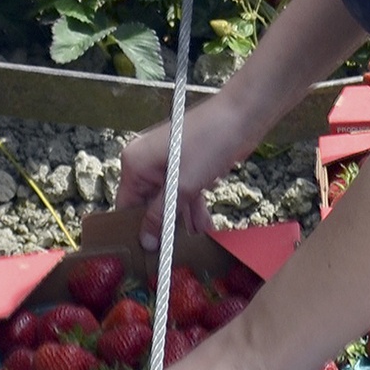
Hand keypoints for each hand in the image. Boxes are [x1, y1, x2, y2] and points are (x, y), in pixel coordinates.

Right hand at [115, 99, 241, 248]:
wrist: (242, 116)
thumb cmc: (209, 142)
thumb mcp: (182, 186)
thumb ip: (160, 215)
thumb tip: (145, 240)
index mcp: (135, 163)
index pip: (126, 205)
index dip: (137, 229)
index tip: (148, 252)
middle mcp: (146, 162)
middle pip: (149, 204)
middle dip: (165, 226)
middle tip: (175, 251)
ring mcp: (168, 163)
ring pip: (170, 200)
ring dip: (183, 220)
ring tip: (195, 241)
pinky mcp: (188, 165)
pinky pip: (184, 192)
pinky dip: (193, 207)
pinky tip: (204, 226)